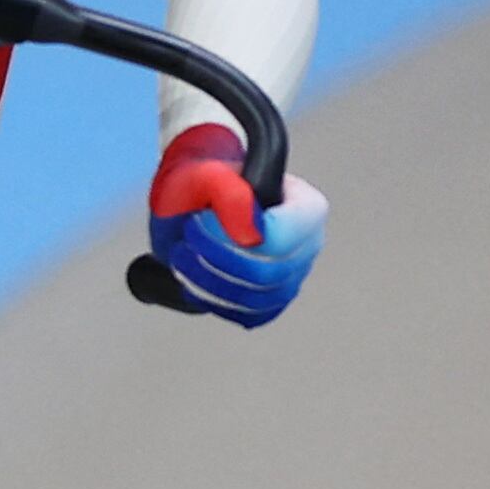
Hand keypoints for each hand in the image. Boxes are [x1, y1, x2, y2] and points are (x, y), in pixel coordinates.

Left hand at [145, 122, 326, 325]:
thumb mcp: (208, 174)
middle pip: (268, 273)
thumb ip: (230, 193)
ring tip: (181, 256)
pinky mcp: (271, 299)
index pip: (280, 237)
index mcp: (306, 208)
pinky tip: (194, 279)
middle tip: (185, 240)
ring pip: (257, 299)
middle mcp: (308, 245)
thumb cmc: (206, 182)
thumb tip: (253, 232)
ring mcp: (292, 276)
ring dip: (209, 282)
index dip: (232, 235)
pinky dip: (215, 301)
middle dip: (216, 259)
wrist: (196, 200)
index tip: (198, 220)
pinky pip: (249, 315)